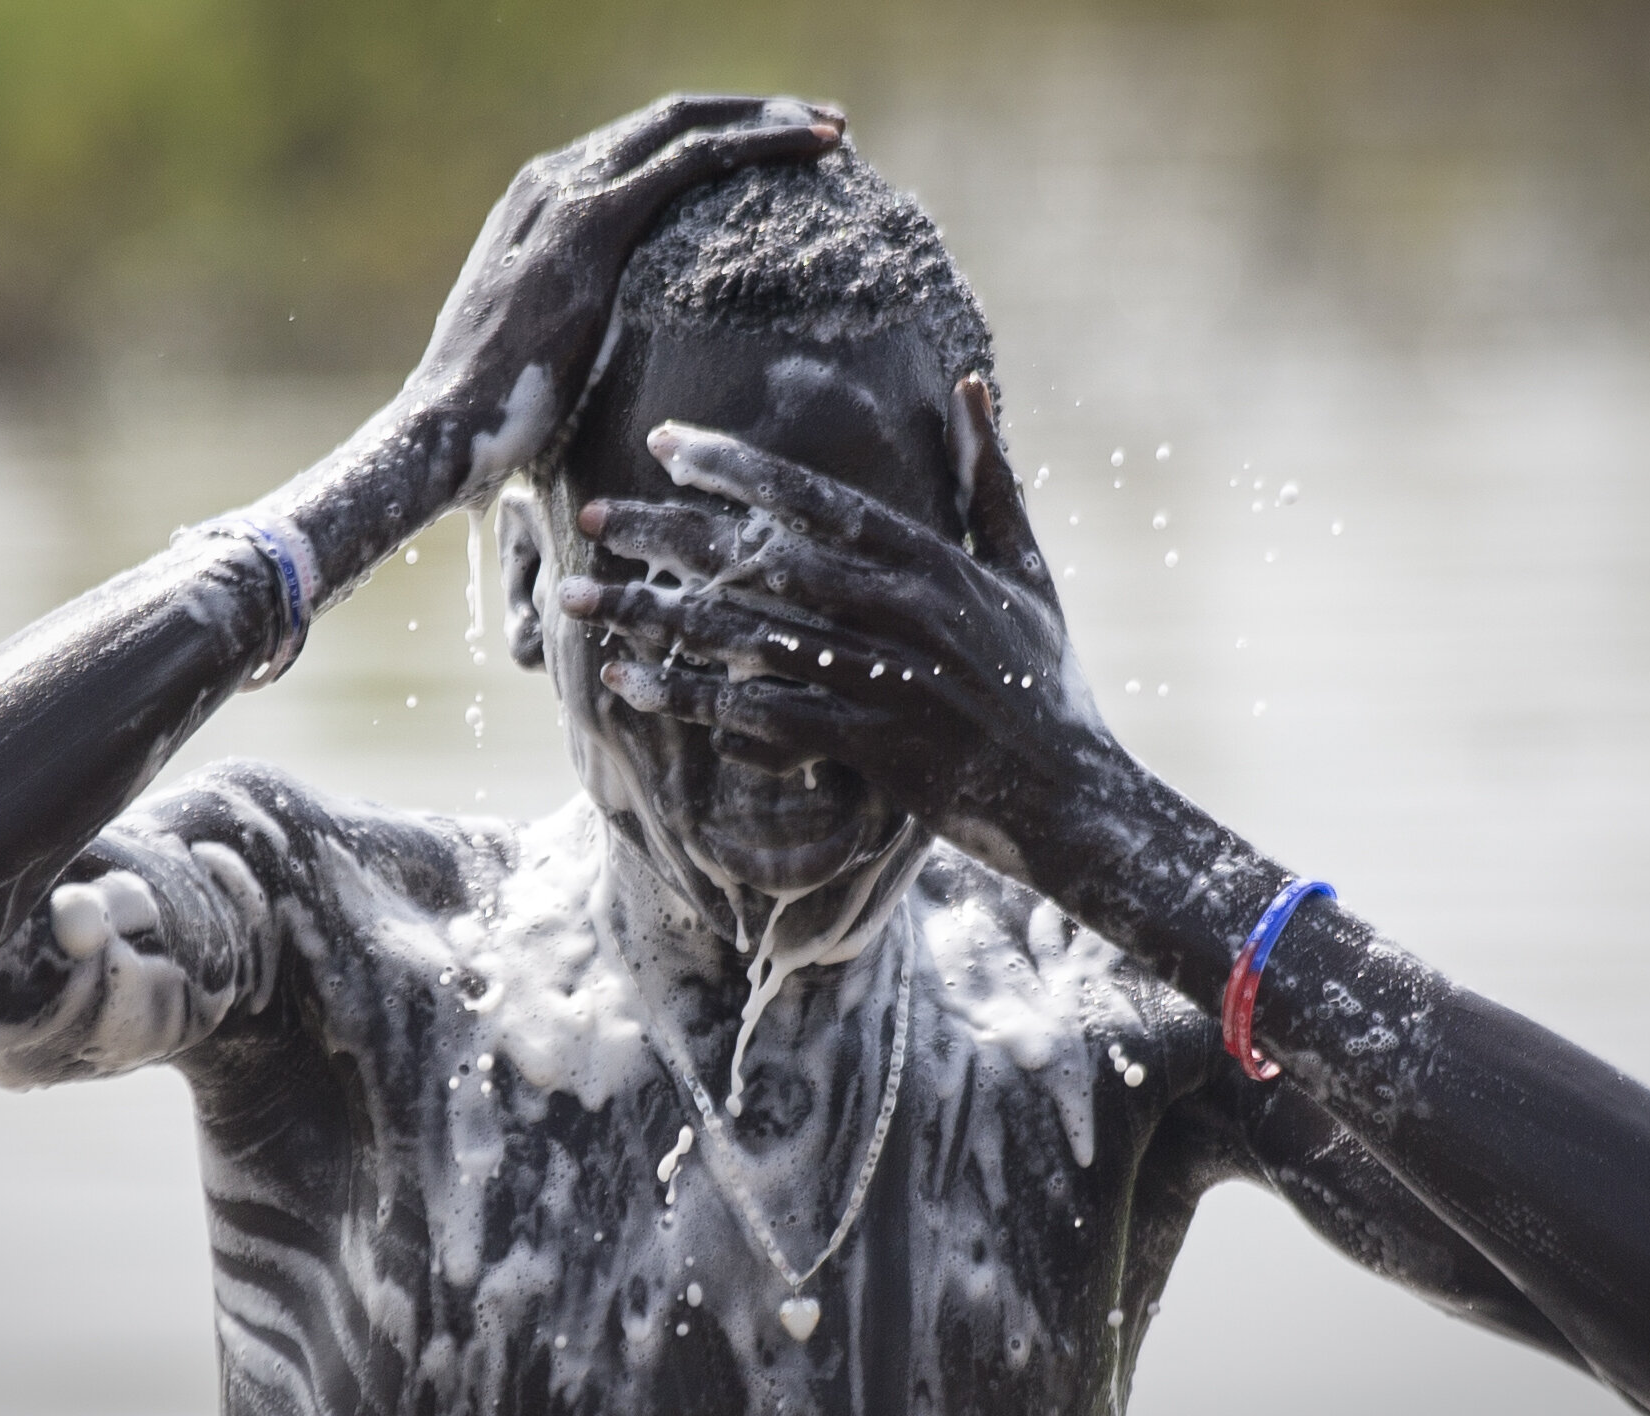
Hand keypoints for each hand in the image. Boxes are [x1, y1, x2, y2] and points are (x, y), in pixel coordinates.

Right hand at [409, 94, 842, 497]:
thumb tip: (632, 362)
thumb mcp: (551, 351)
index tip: (779, 152)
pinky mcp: (590, 223)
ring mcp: (567, 195)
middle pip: (670, 121)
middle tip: (824, 126)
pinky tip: (809, 147)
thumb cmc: (496, 416)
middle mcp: (551, 181)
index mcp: (541, 204)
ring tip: (832, 130)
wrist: (445, 427)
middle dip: (752, 115)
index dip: (716, 139)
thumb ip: (589, 327)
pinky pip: (690, 160)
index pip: (642, 147)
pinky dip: (756, 144)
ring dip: (766, 120)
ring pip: (687, 127)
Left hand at [557, 376, 1117, 869]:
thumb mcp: (1027, 572)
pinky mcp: (871, 746)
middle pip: (762, 559)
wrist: (1074, 799)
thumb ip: (990, 479)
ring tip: (575, 598)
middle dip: (669, 533)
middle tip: (594, 516)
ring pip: (746, 637)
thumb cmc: (1048, 683)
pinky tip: (629, 682)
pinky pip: (760, 716)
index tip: (664, 444)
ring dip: (653, 615)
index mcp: (933, 562)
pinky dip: (690, 697)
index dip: (736, 468)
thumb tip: (972, 383)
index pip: (816, 501)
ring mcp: (886, 679)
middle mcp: (905, 611)